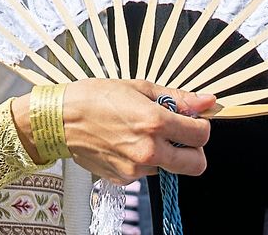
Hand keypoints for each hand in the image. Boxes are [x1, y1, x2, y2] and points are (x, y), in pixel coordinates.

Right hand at [40, 81, 215, 181]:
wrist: (60, 119)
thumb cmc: (97, 97)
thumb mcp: (141, 88)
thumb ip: (179, 98)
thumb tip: (208, 101)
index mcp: (155, 123)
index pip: (202, 135)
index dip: (202, 126)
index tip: (194, 120)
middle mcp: (148, 150)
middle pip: (196, 165)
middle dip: (195, 150)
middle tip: (180, 134)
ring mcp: (135, 169)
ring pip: (169, 167)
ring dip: (165, 153)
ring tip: (141, 133)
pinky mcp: (122, 179)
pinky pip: (146, 172)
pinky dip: (143, 160)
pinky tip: (126, 143)